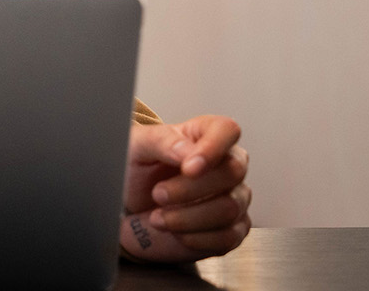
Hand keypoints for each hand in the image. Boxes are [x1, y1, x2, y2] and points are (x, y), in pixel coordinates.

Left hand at [119, 116, 250, 262]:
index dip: (213, 149)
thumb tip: (188, 152)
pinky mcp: (233, 227)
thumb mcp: (139, 145)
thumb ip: (163, 142)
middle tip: (158, 194)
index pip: (227, 130)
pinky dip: (197, 238)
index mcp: (207, 133)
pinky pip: (228, 237)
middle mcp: (228, 163)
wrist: (133, 197)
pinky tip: (176, 232)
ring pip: (229, 208)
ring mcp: (235, 196)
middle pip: (232, 173)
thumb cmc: (139, 164)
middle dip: (190, 189)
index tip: (188, 168)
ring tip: (158, 217)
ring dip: (188, 218)